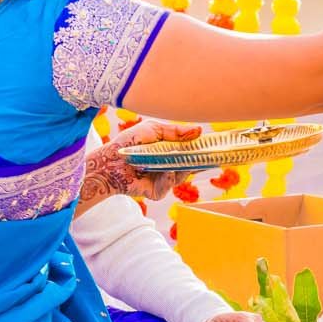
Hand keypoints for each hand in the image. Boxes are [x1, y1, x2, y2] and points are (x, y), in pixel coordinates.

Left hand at [86, 119, 203, 202]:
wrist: (109, 160)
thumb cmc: (129, 142)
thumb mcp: (153, 129)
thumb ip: (176, 131)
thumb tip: (200, 130)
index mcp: (169, 151)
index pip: (190, 151)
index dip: (201, 150)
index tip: (213, 146)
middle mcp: (168, 166)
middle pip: (189, 166)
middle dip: (199, 161)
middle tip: (210, 156)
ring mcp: (163, 180)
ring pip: (181, 176)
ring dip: (183, 168)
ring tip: (184, 160)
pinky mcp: (156, 191)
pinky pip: (168, 187)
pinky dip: (169, 179)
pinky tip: (167, 171)